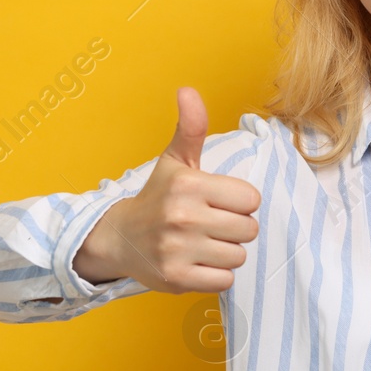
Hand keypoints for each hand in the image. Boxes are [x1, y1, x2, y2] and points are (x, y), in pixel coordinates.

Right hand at [74, 87, 261, 293]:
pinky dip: (215, 275)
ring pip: (238, 256)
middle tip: (210, 224)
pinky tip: (197, 262)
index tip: (218, 202)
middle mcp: (182, 217)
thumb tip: (188, 90)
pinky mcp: (176, 278)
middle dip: (235, 228)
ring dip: (226, 252)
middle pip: (248, 229)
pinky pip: (224, 280)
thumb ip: (191, 127)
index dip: (239, 202)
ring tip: (202, 243)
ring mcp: (178, 250)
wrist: (119, 238)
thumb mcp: (175, 160)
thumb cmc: (158, 197)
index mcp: (189, 185)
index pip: (251, 199)